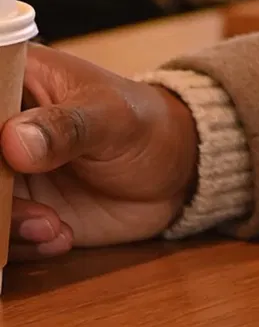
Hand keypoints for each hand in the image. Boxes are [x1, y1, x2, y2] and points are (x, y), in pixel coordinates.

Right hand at [1, 46, 199, 253]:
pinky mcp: (17, 212)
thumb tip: (13, 141)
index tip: (4, 161)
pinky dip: (21, 246)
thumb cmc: (143, 123)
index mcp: (12, 80)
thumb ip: (66, 127)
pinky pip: (0, 237)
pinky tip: (60, 236)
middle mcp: (0, 128)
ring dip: (6, 227)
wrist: (173, 172)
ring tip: (52, 227)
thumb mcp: (111, 118)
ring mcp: (5, 173)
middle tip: (23, 212)